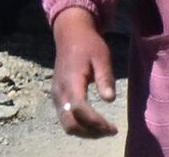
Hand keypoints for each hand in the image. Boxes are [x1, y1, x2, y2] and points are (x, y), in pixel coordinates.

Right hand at [49, 7, 118, 136]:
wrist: (70, 36)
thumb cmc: (89, 45)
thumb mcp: (102, 57)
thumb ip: (105, 78)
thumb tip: (110, 99)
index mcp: (71, 82)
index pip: (80, 109)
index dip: (96, 122)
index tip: (112, 127)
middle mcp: (59, 93)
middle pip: (70, 124)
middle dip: (90, 132)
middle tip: (110, 131)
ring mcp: (56, 96)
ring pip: (67, 125)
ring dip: (85, 132)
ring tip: (105, 130)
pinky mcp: (57, 98)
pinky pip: (65, 118)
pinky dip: (79, 126)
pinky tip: (95, 123)